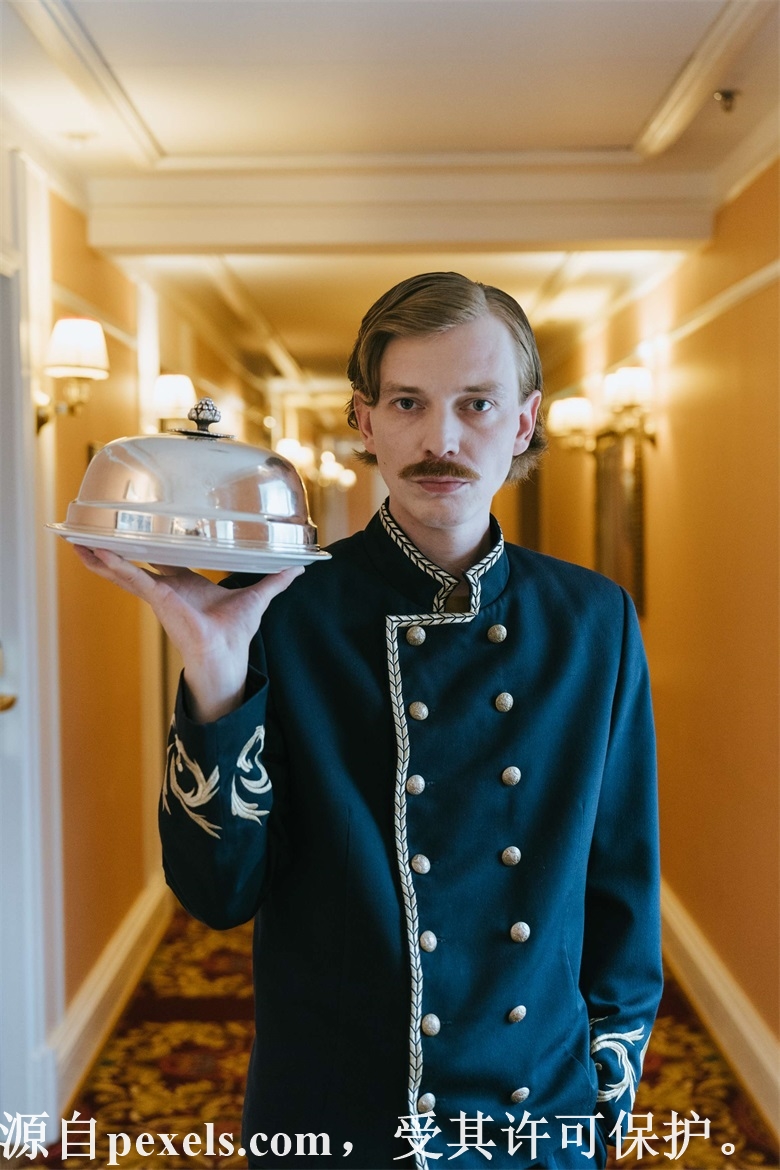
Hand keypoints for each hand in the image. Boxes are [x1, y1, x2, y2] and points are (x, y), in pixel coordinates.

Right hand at [73, 545, 302, 721]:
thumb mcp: (257, 596)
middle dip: (108, 551)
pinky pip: (133, 579)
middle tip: (83, 535)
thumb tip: (299, 566)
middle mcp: (166, 587)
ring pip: (123, 571)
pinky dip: (116, 566)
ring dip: (100, 557)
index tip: (132, 530)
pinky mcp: (158, 598)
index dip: (146, 545)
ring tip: (76, 542)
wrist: (227, 655)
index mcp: (184, 583)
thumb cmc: (235, 631)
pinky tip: (99, 554)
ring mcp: (158, 593)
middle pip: (132, 564)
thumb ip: (275, 579)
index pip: (160, 559)